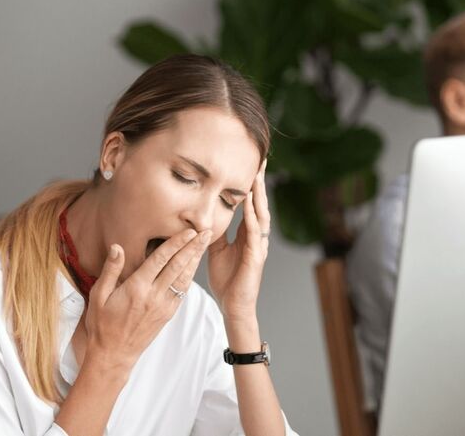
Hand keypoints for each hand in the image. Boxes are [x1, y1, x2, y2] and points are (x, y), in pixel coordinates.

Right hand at [84, 228, 211, 370]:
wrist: (114, 354)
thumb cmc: (102, 324)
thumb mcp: (98, 295)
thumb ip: (111, 270)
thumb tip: (118, 247)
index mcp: (137, 288)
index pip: (161, 260)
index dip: (176, 243)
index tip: (189, 231)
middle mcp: (153, 296)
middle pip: (178, 266)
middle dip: (193, 247)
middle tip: (206, 231)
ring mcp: (163, 306)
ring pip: (184, 278)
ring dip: (196, 259)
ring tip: (205, 244)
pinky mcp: (168, 314)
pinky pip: (182, 291)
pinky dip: (190, 276)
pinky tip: (194, 265)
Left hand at [208, 159, 269, 321]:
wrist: (233, 306)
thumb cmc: (226, 279)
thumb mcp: (215, 249)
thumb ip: (213, 231)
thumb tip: (203, 215)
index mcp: (247, 234)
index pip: (250, 204)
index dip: (251, 184)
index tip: (250, 163)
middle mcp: (256, 237)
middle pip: (260, 204)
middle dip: (259, 182)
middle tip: (261, 160)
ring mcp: (258, 246)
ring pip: (261, 215)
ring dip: (259, 196)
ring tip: (258, 176)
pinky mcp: (255, 257)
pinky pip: (254, 235)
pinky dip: (253, 219)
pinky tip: (250, 207)